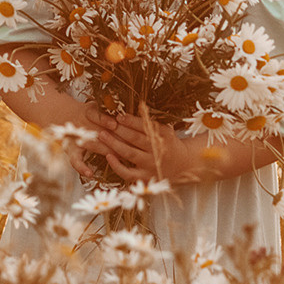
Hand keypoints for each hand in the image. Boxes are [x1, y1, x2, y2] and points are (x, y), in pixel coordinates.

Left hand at [92, 111, 208, 184]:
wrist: (182, 164)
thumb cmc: (167, 143)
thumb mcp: (164, 129)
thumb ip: (150, 121)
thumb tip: (134, 105)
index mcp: (163, 135)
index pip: (144, 126)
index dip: (130, 121)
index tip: (118, 115)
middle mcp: (157, 150)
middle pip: (135, 138)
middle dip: (119, 129)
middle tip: (105, 122)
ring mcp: (151, 164)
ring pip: (129, 153)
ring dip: (113, 143)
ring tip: (101, 134)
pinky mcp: (144, 177)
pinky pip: (128, 173)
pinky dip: (117, 165)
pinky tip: (108, 156)